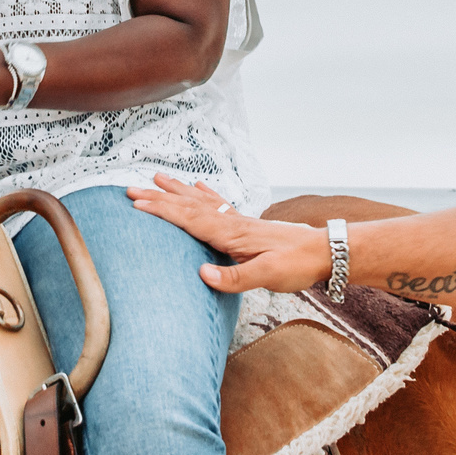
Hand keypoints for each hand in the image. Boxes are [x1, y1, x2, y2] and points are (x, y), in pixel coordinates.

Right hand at [128, 173, 329, 293]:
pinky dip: (204, 194)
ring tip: (157, 177)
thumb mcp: (269, 277)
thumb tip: (202, 274)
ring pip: (201, 201)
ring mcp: (239, 221)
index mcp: (232, 234)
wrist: (324, 252)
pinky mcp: (247, 225)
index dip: (161, 211)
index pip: (189, 220)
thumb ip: (236, 277)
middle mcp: (232, 222)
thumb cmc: (298, 264)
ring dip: (177, 190)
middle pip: (189, 206)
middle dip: (159, 198)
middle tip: (131, 189)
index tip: (136, 204)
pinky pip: (219, 204)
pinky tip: (197, 185)